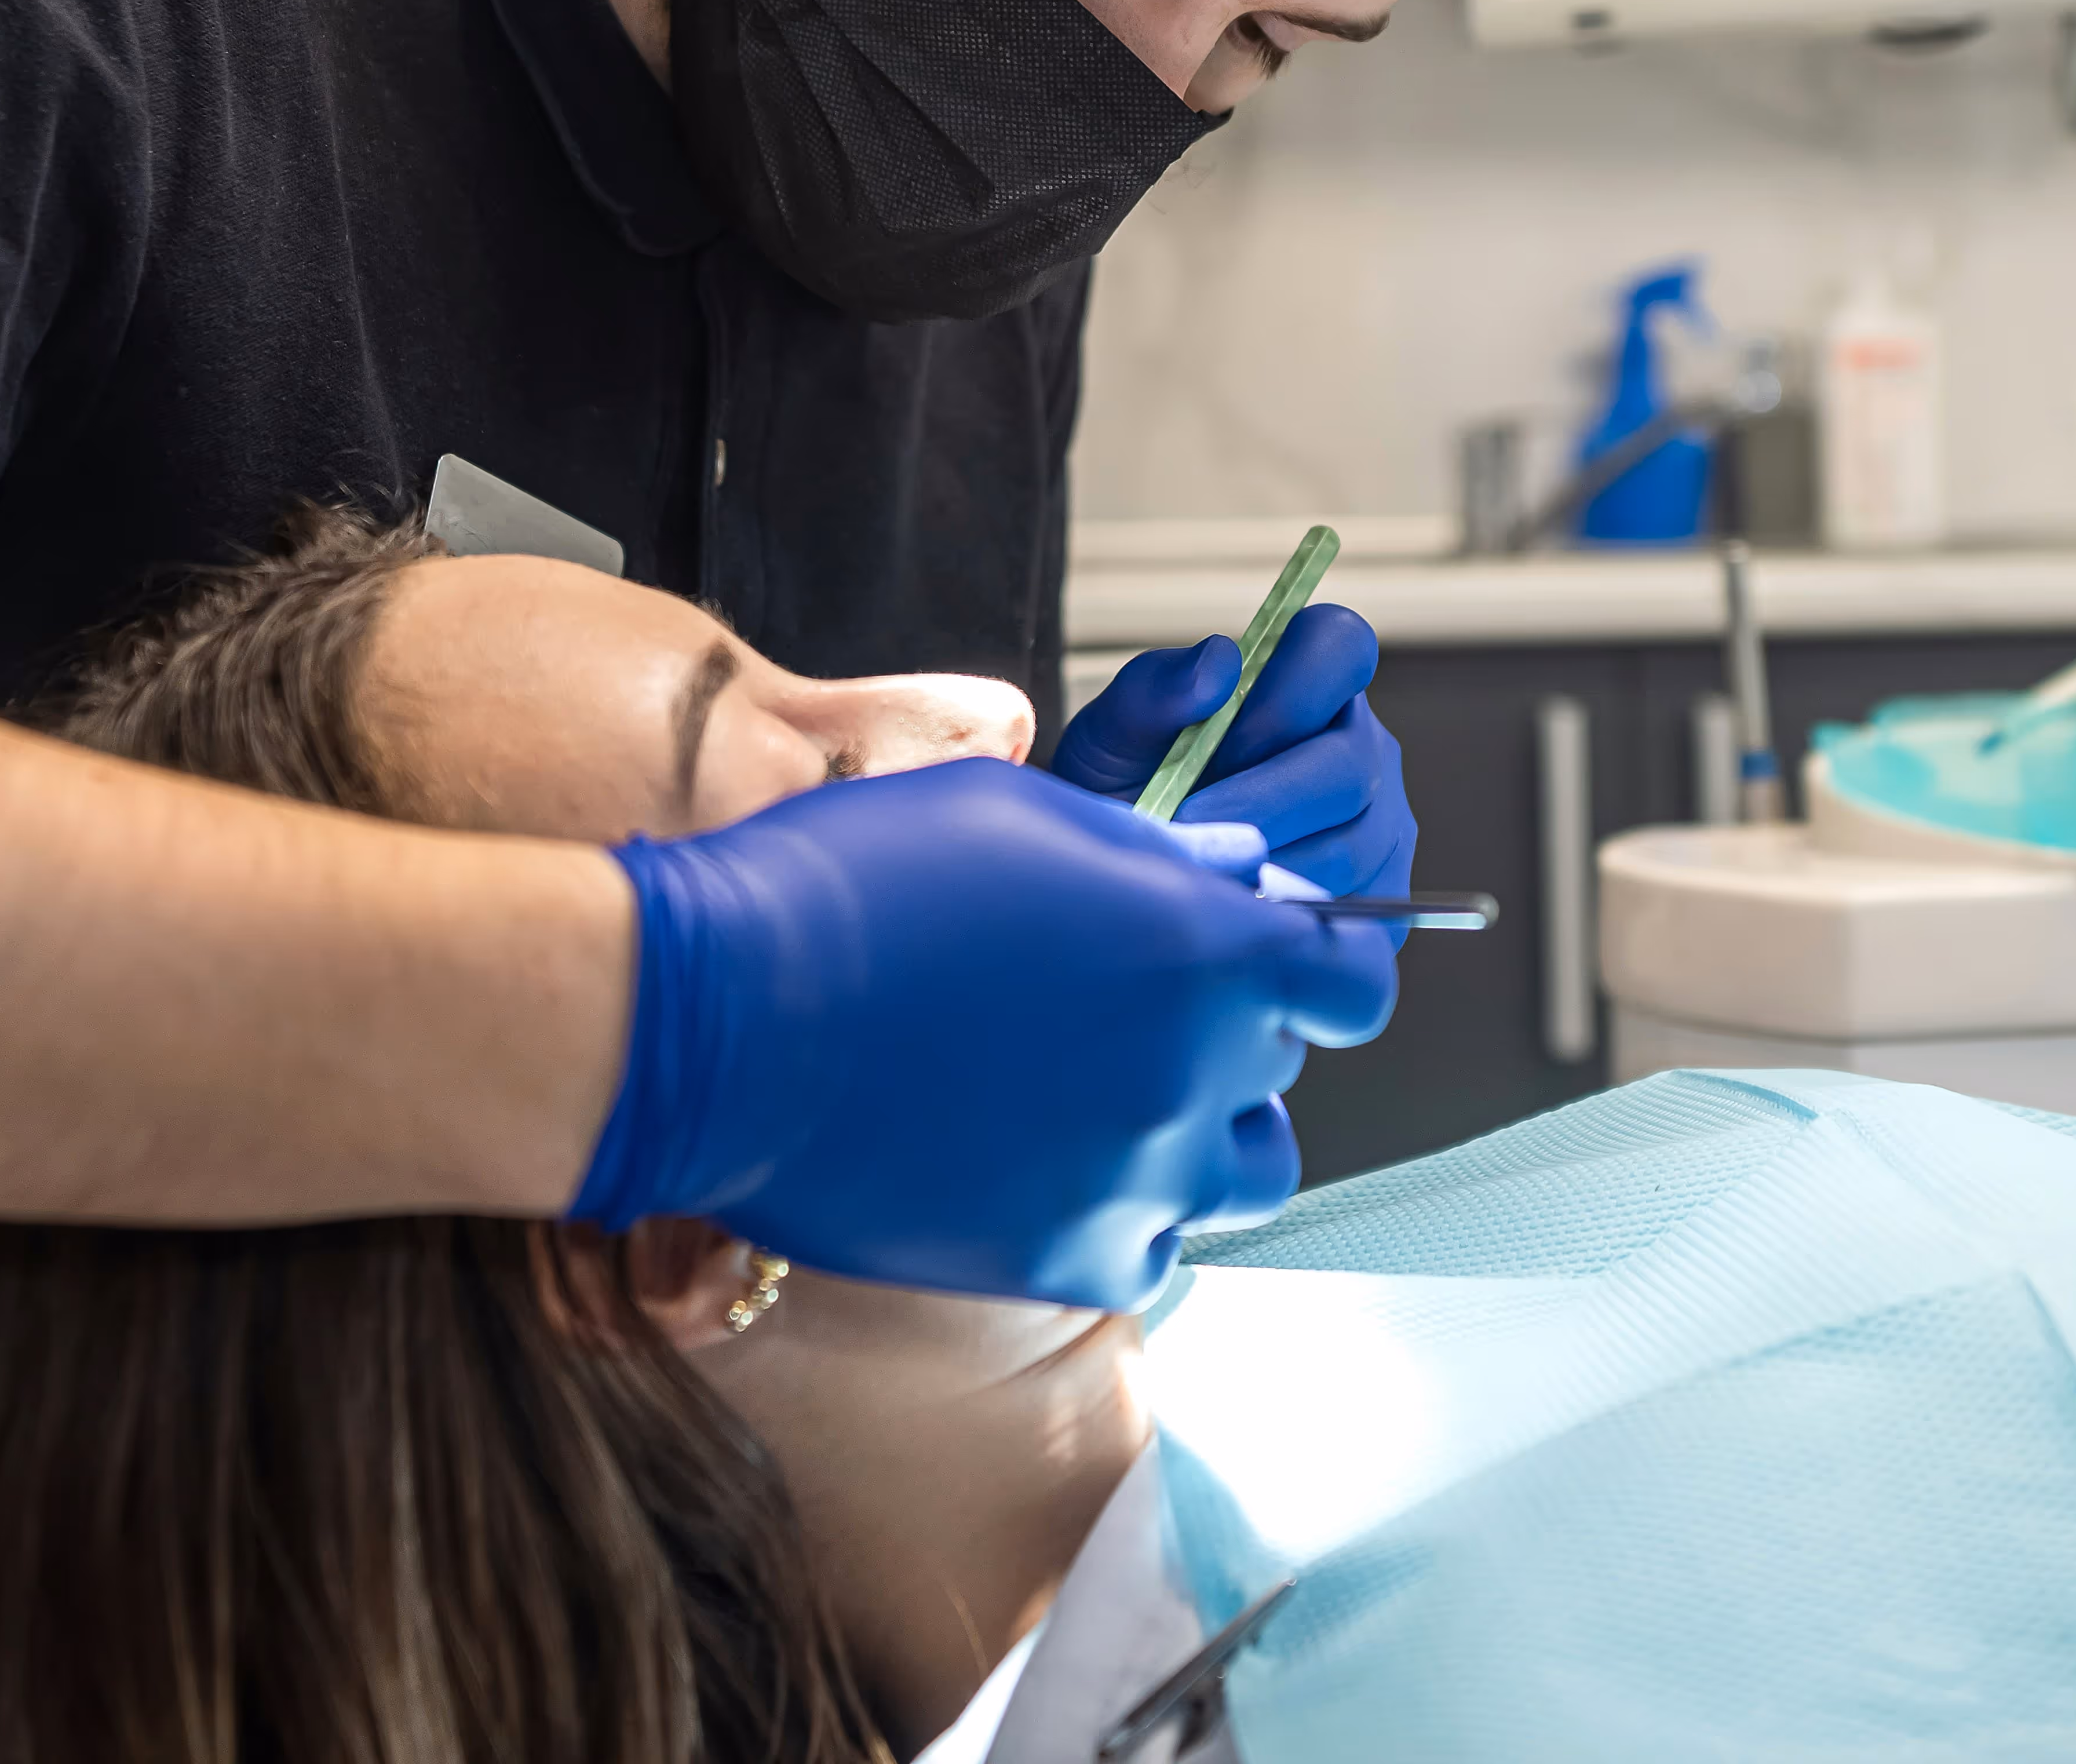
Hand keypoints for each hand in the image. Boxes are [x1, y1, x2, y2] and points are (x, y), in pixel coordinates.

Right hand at [564, 755, 1399, 1309]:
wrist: (720, 1018)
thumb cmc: (858, 885)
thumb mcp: (1025, 816)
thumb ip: (1159, 852)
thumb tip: (1242, 874)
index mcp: (1208, 950)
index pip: (1355, 974)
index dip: (1321, 959)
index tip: (1277, 955)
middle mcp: (1197, 1072)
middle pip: (1279, 1061)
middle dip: (1226, 1027)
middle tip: (1118, 1002)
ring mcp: (1139, 1179)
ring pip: (1242, 1168)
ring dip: (1197, 1129)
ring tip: (1098, 1091)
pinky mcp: (1069, 1260)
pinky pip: (1153, 1247)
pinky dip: (1120, 1211)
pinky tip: (1040, 1161)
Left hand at [1051, 606, 1419, 901]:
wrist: (1130, 875)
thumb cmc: (1127, 790)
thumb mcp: (1114, 734)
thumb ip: (1156, 689)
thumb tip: (1222, 663)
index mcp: (1308, 678)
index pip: (1342, 645)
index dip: (1290, 693)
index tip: (1223, 741)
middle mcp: (1361, 742)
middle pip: (1347, 765)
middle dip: (1264, 803)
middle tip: (1192, 829)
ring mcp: (1382, 819)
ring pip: (1351, 845)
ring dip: (1269, 866)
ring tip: (1206, 873)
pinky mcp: (1383, 892)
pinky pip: (1358, 909)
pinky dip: (1292, 916)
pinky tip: (1240, 912)